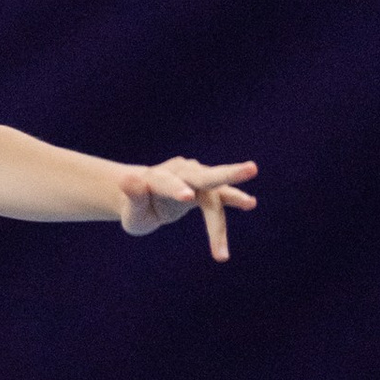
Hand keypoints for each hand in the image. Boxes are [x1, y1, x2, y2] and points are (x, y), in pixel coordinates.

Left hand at [117, 158, 257, 258]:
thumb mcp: (131, 211)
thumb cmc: (136, 208)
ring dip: (235, 196)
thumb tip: (128, 179)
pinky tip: (250, 202)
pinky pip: (222, 197)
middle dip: (225, 173)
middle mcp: (179, 173)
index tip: (187, 198)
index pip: (167, 182)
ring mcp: (196, 178)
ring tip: (251, 203)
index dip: (176, 189)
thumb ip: (133, 197)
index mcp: (156, 179)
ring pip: (216, 188)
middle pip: (203, 175)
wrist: (145, 199)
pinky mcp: (207, 188)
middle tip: (250, 168)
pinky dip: (234, 201)